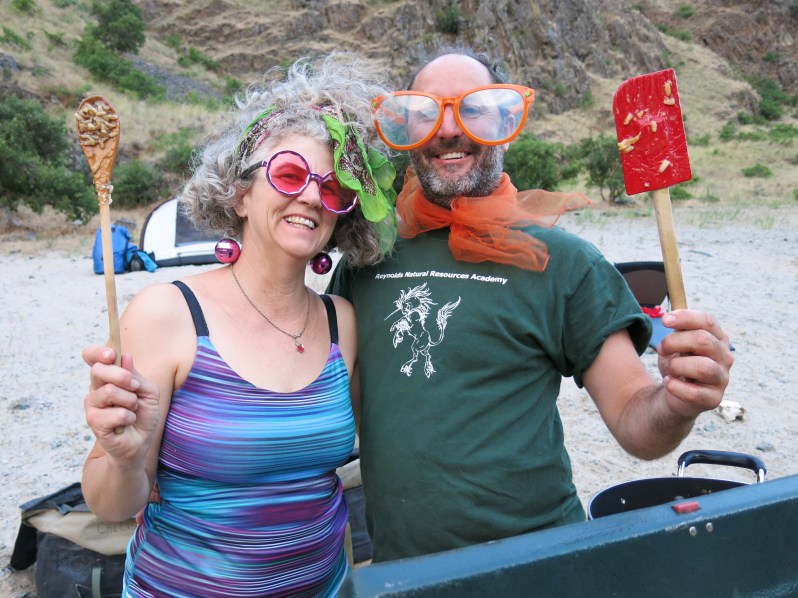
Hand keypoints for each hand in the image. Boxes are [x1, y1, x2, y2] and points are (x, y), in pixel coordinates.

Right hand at [83, 345, 160, 462]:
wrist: (141, 441)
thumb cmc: (143, 414)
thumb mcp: (148, 391)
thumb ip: (136, 375)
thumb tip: (126, 356)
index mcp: (107, 377)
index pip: (91, 357)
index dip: (97, 353)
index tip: (111, 354)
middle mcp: (96, 388)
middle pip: (98, 370)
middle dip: (123, 376)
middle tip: (135, 387)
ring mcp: (92, 405)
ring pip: (109, 391)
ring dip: (130, 401)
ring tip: (132, 409)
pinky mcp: (94, 422)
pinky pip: (115, 413)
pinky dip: (129, 417)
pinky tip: (127, 422)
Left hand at [656, 310, 733, 417]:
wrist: (676, 394)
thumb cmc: (678, 363)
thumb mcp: (675, 343)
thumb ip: (677, 329)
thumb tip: (669, 318)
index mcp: (717, 339)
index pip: (707, 321)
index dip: (685, 317)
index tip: (664, 320)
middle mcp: (724, 357)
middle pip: (703, 340)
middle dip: (674, 342)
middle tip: (661, 349)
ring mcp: (722, 379)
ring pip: (702, 367)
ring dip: (676, 365)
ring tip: (670, 368)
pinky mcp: (713, 399)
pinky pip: (694, 393)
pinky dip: (675, 386)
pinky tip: (668, 382)